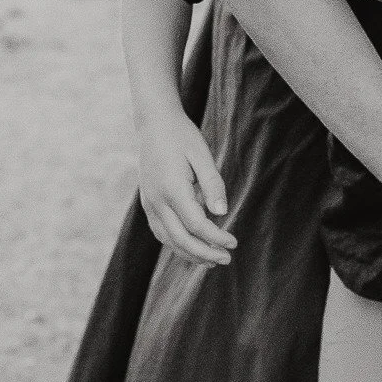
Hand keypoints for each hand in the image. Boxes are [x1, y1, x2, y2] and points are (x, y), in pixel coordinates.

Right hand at [135, 109, 236, 268]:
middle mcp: (156, 200)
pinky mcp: (147, 202)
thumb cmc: (181, 135)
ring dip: (189, 253)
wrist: (153, 121)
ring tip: (211, 260)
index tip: (234, 243)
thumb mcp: (202, 154)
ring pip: (168, 239)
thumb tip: (222, 213)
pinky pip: (160, 231)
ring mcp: (149, 202)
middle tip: (226, 259)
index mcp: (171, 188)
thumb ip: (212, 184)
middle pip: (181, 239)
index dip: (217, 238)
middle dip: (204, 254)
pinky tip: (192, 245)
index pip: (197, 225)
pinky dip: (176, 243)